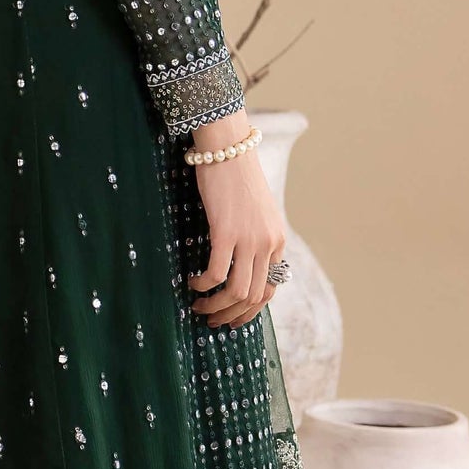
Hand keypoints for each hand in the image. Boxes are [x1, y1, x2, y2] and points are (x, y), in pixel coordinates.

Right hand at [186, 118, 285, 329]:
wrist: (228, 148)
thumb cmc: (236, 177)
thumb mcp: (255, 212)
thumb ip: (253, 237)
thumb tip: (238, 262)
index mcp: (277, 241)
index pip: (270, 289)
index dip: (251, 310)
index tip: (233, 318)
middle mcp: (268, 244)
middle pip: (254, 296)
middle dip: (231, 315)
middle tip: (211, 320)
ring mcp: (249, 239)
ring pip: (237, 291)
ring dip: (216, 306)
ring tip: (198, 306)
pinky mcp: (226, 232)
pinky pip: (216, 273)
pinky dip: (203, 285)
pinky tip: (191, 283)